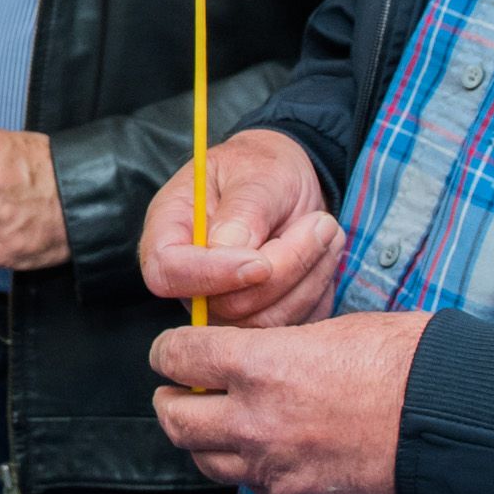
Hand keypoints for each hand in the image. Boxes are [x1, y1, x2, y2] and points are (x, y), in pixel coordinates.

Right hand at [140, 128, 345, 327]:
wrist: (289, 184)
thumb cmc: (263, 168)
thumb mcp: (258, 171)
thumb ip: (243, 208)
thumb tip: (228, 247)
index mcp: (170, 232)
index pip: (167, 273)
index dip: (211, 275)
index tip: (261, 262)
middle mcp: (190, 279)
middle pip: (225, 306)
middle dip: (284, 268)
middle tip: (320, 223)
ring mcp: (222, 306)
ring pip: (264, 322)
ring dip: (309, 277)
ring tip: (326, 230)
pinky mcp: (259, 319)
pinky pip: (292, 325)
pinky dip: (318, 290)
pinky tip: (324, 253)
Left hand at [150, 310, 429, 493]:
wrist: (449, 420)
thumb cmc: (402, 363)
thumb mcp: (328, 330)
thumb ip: (276, 348)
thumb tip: (249, 354)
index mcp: (258, 366)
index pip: (176, 357)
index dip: (168, 350)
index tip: (173, 351)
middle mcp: (254, 422)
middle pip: (174, 418)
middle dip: (172, 401)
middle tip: (181, 392)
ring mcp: (274, 469)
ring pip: (205, 460)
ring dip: (206, 440)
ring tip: (224, 424)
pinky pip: (253, 487)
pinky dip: (251, 469)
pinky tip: (272, 450)